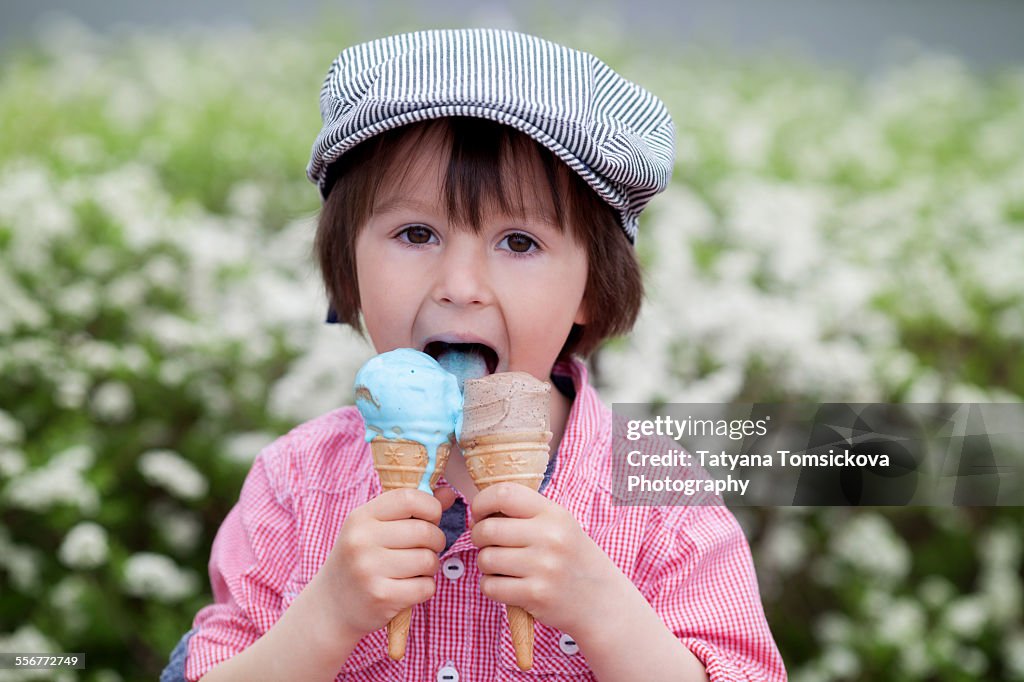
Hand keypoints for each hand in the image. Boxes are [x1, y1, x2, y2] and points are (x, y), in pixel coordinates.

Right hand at [312, 487, 453, 639]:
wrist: (331, 606)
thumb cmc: (361, 560)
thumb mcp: (375, 528)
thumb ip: (412, 508)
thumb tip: (450, 494)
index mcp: (361, 517)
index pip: (409, 498)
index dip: (430, 508)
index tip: (428, 519)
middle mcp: (361, 541)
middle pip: (425, 532)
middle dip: (435, 541)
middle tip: (424, 549)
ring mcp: (369, 570)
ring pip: (429, 560)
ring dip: (430, 567)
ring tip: (413, 570)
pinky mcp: (381, 597)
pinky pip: (426, 587)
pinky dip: (424, 588)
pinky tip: (407, 588)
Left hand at [469, 483, 623, 635]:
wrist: (602, 600)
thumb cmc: (573, 559)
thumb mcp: (561, 525)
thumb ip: (527, 514)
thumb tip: (479, 510)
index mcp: (554, 514)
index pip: (504, 494)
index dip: (481, 502)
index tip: (480, 514)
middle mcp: (550, 537)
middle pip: (487, 529)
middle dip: (478, 537)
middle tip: (488, 544)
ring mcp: (543, 567)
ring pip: (485, 559)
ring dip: (485, 564)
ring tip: (501, 567)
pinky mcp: (535, 595)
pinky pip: (489, 586)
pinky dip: (490, 587)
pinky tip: (506, 585)